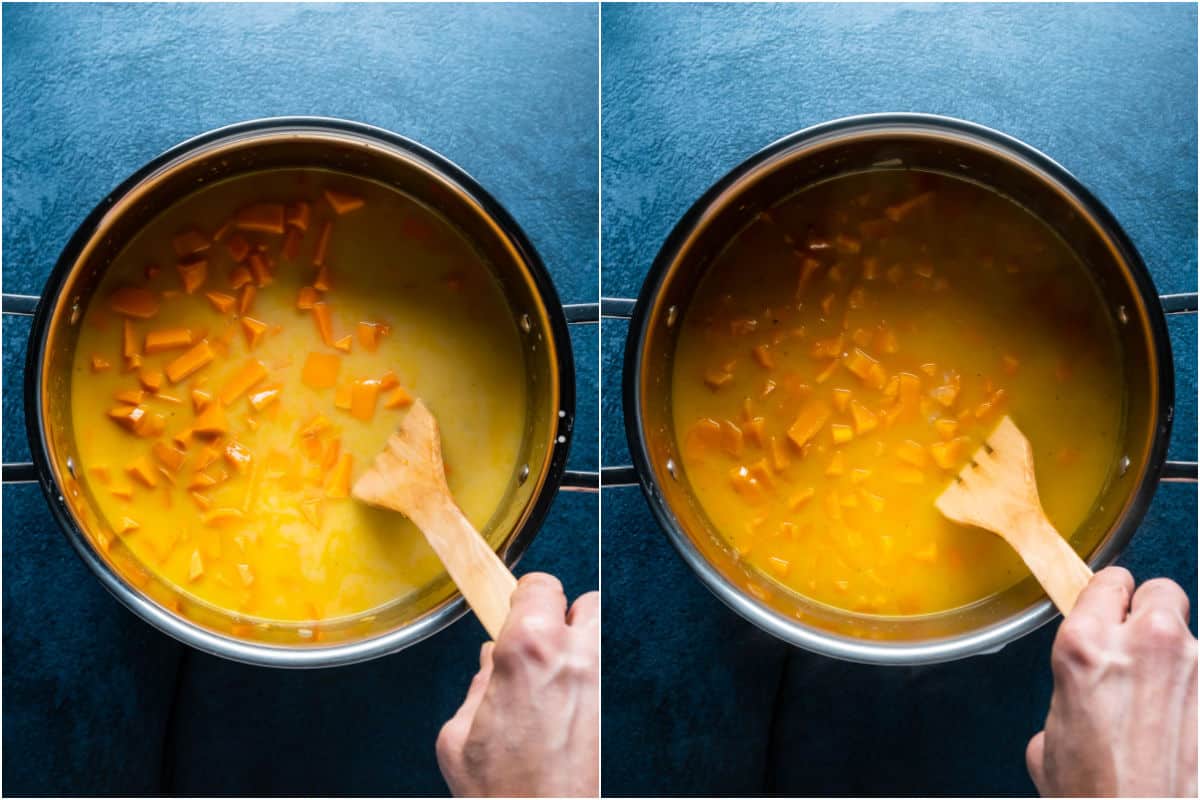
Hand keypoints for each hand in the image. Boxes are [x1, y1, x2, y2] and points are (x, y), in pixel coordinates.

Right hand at [437, 573, 598, 796]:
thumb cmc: (502, 793)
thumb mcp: (458, 736)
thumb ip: (478, 689)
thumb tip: (489, 671)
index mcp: (527, 651)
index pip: (538, 586)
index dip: (524, 596)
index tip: (513, 608)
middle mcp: (573, 658)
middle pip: (583, 602)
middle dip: (559, 617)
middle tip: (534, 642)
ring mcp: (600, 684)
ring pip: (601, 636)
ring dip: (580, 644)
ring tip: (552, 674)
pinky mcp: (613, 712)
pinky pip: (605, 675)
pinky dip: (588, 679)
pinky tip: (563, 707)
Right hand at [1027, 567, 1196, 796]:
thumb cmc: (1092, 794)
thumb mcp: (1051, 736)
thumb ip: (1072, 698)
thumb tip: (1085, 704)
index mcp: (1086, 645)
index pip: (1109, 581)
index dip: (1108, 600)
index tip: (1107, 615)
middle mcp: (1145, 644)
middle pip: (1161, 591)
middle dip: (1150, 615)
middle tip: (1139, 651)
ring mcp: (1194, 670)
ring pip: (1191, 637)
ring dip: (1178, 662)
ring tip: (1162, 706)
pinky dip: (1196, 698)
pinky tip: (1182, 730)